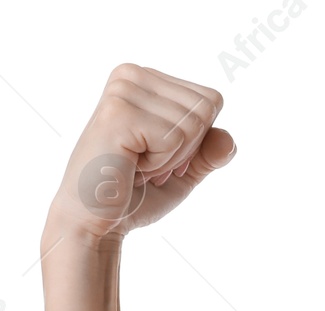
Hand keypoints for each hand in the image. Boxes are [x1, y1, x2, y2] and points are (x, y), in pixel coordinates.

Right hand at [45, 63, 234, 247]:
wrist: (95, 221)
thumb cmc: (134, 195)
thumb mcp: (185, 171)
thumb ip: (210, 152)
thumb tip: (229, 138)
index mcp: (146, 79)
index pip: (211, 100)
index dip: (197, 141)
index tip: (159, 154)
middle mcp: (132, 74)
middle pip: (206, 108)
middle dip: (187, 150)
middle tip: (146, 163)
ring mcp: (124, 90)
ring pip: (194, 124)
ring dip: (171, 159)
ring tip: (136, 164)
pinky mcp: (119, 112)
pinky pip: (175, 138)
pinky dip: (160, 164)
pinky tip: (130, 165)